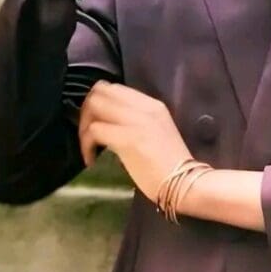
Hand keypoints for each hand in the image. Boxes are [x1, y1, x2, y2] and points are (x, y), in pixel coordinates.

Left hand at [77, 80, 194, 203]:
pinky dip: (86, 145)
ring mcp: (136, 121)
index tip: (95, 122)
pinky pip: (94, 131)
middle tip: (87, 133)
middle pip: (100, 91)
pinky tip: (91, 160)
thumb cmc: (171, 165)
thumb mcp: (156, 132)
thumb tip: (109, 124)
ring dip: (83, 127)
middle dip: (86, 111)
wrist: (186, 183)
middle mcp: (144, 107)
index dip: (97, 102)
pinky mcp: (128, 139)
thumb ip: (135, 122)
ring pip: (94, 106)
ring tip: (89, 147)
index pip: (114, 88)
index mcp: (152, 104)